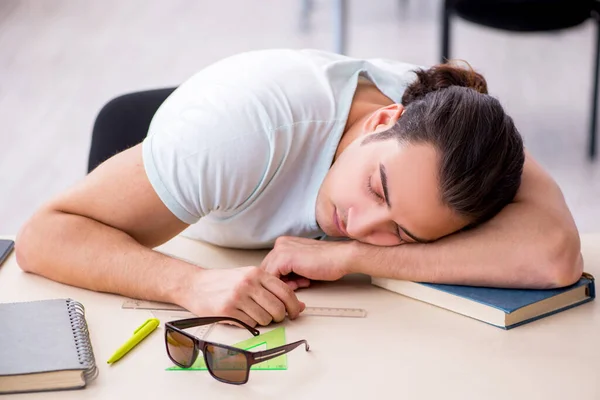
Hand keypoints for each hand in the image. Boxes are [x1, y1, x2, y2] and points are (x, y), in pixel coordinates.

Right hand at [177, 266, 305, 326]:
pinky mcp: (227, 310)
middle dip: (279, 317)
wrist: (195, 285)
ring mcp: (237, 297)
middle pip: (277, 308)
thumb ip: (273, 289)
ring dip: (263, 321)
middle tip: (274, 316)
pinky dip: (249, 324)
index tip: (295, 312)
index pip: (285, 291)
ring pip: (265, 319)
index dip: (294, 305)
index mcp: (256, 272)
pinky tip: (242, 316)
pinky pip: (250, 325)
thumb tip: (298, 305)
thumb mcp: (249, 278)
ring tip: (253, 314)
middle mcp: (248, 283)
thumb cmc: (224, 282)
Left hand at [261, 236, 350, 288]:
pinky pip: (274, 279)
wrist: (341, 258)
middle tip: (298, 285)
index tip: (295, 283)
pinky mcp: (284, 258)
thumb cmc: (327, 262)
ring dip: (283, 285)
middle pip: (268, 270)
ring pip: (269, 276)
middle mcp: (280, 243)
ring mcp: (280, 250)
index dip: (281, 279)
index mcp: (284, 243)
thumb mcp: (302, 265)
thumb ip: (289, 270)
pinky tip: (300, 285)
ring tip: (302, 283)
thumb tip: (280, 283)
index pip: (270, 266)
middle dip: (281, 282)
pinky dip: (284, 287)